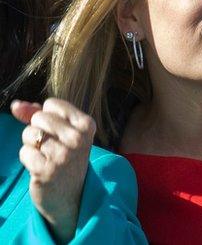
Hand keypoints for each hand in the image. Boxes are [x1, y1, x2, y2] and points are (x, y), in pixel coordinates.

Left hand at [12, 98, 96, 242]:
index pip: (52, 104)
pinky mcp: (47, 170)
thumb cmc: (64, 158)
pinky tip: (40, 167)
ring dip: (31, 146)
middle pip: (39, 117)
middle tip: (50, 146)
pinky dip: (28, 159)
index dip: (47, 117)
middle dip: (37, 130)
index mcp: (86, 125)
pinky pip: (24, 152)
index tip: (58, 132)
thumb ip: (37, 114)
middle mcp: (78, 139)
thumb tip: (16, 105)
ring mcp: (63, 155)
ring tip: (46, 157)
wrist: (71, 195)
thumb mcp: (61, 133)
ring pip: (30, 134)